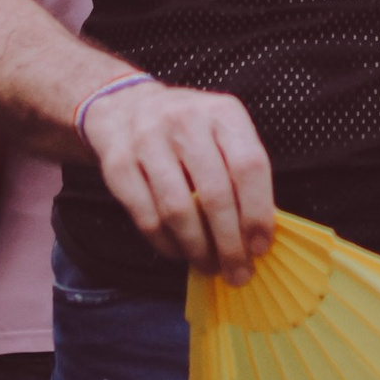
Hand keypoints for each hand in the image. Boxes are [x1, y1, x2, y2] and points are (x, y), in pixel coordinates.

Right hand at [82, 74, 275, 277]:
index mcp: (223, 112)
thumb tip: (258, 234)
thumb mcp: (223, 132)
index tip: (261, 247)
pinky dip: (167, 245)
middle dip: (229, 243)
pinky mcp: (118, 164)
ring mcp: (148, 140)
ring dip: (198, 248)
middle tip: (237, 272)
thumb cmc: (190, 130)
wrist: (127, 107)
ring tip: (209, 265)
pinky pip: (147, 217)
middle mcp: (186, 121)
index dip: (258, 212)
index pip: (249, 165)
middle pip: (215, 194)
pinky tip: (180, 254)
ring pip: (178, 210)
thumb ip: (242, 172)